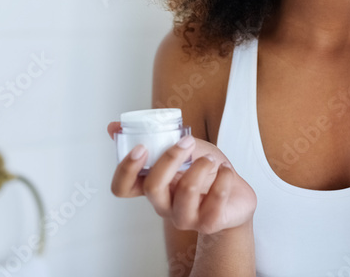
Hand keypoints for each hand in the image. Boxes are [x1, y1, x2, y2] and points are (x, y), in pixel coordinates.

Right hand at [106, 121, 256, 235]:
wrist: (236, 197)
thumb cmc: (204, 171)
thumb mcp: (182, 149)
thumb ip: (157, 138)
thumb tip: (113, 127)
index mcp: (152, 186)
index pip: (122, 188)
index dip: (126, 170)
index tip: (142, 147)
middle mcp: (164, 205)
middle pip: (153, 187)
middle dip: (170, 159)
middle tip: (187, 141)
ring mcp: (185, 217)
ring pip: (186, 191)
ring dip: (201, 166)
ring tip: (211, 158)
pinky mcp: (209, 223)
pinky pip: (215, 200)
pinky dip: (223, 178)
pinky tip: (226, 170)